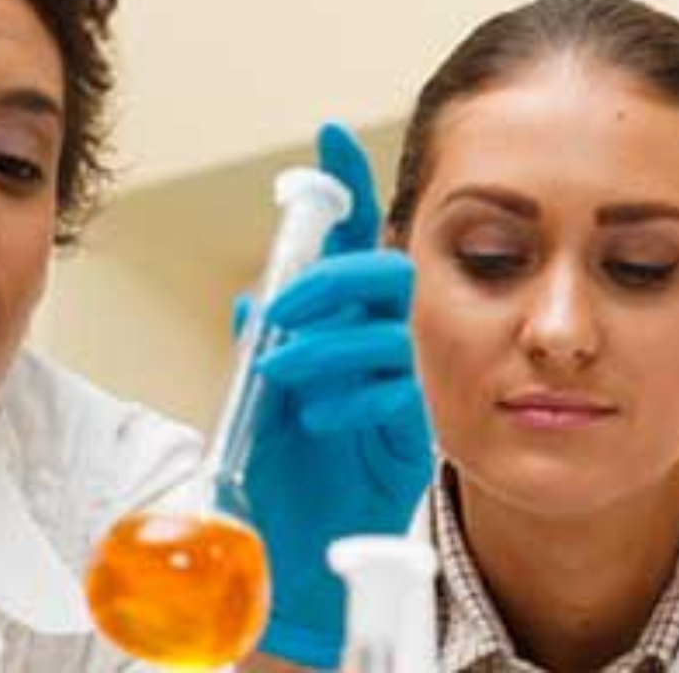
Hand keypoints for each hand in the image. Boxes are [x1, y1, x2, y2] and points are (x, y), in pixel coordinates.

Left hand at [233, 123, 432, 667]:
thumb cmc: (282, 466)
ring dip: (328, 343)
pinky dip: (354, 396)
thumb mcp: (257, 395)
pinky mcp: (424, 423)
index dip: (347, 185)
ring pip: (390, 328)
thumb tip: (254, 299)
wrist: (300, 542)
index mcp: (345, 318)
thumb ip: (266, 344)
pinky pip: (401, 388)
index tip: (328, 135)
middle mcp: (384, 338)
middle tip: (286, 309)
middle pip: (386, 272)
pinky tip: (323, 418)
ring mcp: (410, 378)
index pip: (354, 240)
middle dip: (332, 278)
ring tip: (285, 376)